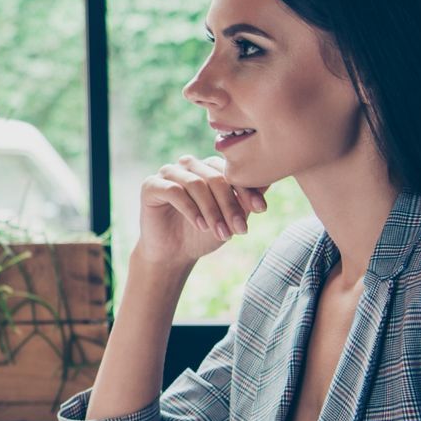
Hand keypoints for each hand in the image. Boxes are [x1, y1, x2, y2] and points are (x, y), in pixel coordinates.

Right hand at [134, 155, 268, 266]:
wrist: (174, 254)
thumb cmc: (204, 234)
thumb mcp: (231, 217)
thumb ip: (246, 198)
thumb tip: (270, 179)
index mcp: (208, 167)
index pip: (231, 171)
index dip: (247, 190)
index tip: (261, 210)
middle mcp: (188, 165)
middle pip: (215, 177)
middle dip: (230, 205)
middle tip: (240, 230)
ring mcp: (168, 173)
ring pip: (196, 184)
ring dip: (212, 211)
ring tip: (221, 233)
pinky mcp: (151, 185)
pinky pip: (174, 191)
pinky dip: (191, 209)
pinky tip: (200, 225)